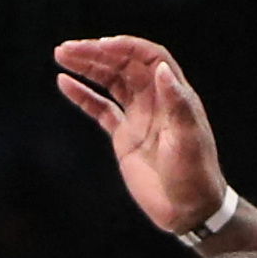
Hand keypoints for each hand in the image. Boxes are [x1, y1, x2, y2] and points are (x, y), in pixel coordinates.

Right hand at [54, 36, 231, 235]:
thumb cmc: (194, 176)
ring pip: (110, 82)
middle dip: (96, 53)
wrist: (188, 211)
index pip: (149, 58)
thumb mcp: (188, 140)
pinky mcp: (124, 136)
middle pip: (124, 65)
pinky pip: (100, 109)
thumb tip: (161, 69)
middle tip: (67, 49)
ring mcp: (138, 117)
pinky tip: (64, 82)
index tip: (100, 46)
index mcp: (173, 96)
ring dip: (87, 67)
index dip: (125, 47)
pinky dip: (83, 95)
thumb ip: (177, 104)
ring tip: (61, 55)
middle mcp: (155, 100)